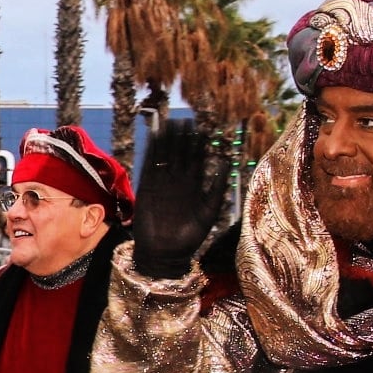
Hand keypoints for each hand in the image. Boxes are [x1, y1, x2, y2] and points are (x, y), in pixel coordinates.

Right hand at [128, 123, 220, 279]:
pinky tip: (154, 137)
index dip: (198, 144)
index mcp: (194, 186)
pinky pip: (150, 165)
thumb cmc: (190, 236)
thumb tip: (225, 163)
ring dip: (168, 140)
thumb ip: (217, 188)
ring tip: (171, 122)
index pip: (196, 160)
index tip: (202, 127)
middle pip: (181, 154)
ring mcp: (162, 183)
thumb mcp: (210, 211)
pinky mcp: (148, 187)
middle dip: (183, 137)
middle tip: (186, 119)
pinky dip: (152, 151)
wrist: (166, 253)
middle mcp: (178, 182)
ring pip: (166, 156)